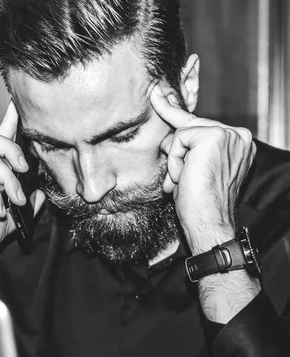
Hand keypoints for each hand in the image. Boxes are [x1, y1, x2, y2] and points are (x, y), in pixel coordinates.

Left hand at [151, 85, 255, 253]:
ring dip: (176, 162)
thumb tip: (167, 135)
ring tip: (186, 183)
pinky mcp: (213, 137)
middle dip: (174, 149)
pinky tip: (185, 178)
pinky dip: (175, 162)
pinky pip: (178, 140)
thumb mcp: (193, 170)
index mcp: (237, 144)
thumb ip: (188, 149)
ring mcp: (228, 134)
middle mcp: (238, 136)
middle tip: (181, 176)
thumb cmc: (200, 204)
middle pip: (190, 125)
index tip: (158, 95)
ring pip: (181, 134)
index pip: (201, 124)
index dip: (176, 111)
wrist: (209, 222)